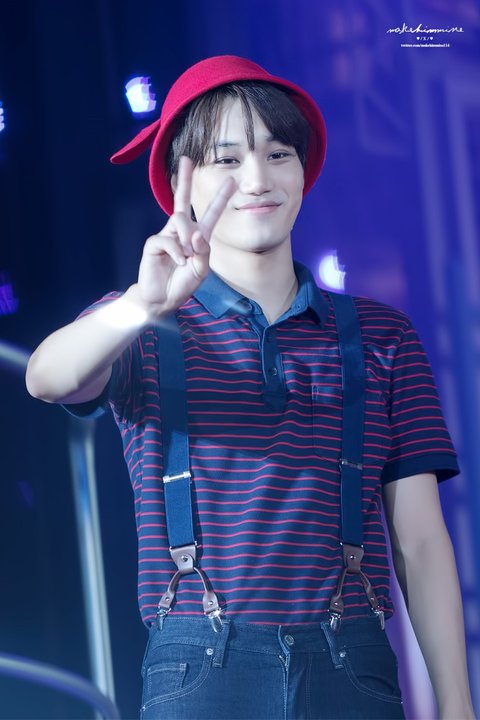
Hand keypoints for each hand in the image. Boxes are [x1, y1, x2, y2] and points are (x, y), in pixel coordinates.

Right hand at [134, 156, 235, 317]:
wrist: (162, 299)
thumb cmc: (182, 284)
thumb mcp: (201, 270)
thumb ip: (203, 252)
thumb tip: (195, 234)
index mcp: (197, 237)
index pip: (210, 214)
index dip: (220, 198)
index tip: (231, 181)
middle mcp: (182, 232)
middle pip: (182, 200)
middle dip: (184, 180)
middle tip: (185, 160)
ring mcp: (167, 236)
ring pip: (180, 220)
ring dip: (187, 238)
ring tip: (187, 256)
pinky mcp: (154, 243)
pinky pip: (168, 239)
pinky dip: (176, 252)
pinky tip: (178, 262)